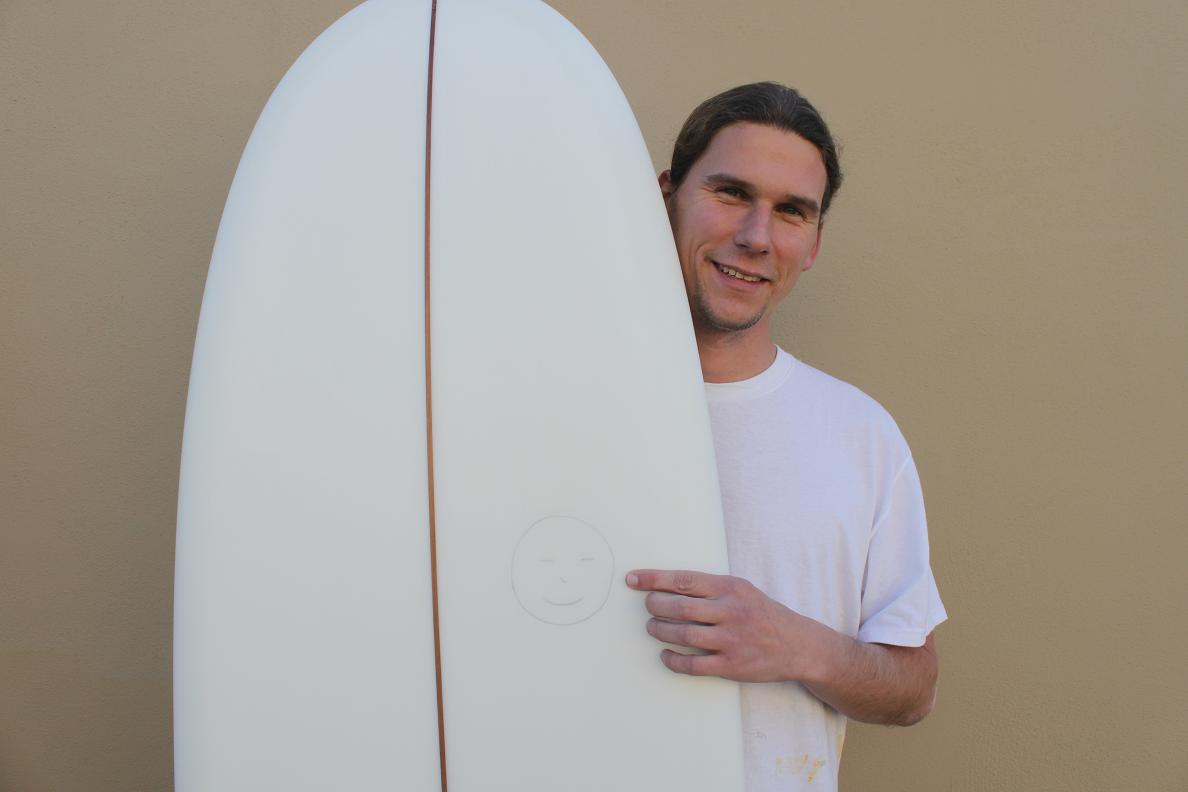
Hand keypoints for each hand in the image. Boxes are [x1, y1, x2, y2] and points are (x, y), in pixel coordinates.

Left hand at [625, 569, 828, 682]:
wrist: (798, 645)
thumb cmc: (762, 614)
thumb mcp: (742, 591)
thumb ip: (710, 588)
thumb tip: (667, 586)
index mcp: (731, 588)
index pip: (684, 580)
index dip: (654, 579)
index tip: (632, 579)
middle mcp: (731, 612)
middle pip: (680, 607)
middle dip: (655, 606)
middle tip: (648, 606)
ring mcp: (732, 640)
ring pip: (683, 635)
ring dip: (660, 631)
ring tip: (653, 627)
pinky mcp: (732, 666)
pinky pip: (693, 664)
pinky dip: (673, 660)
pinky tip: (665, 654)